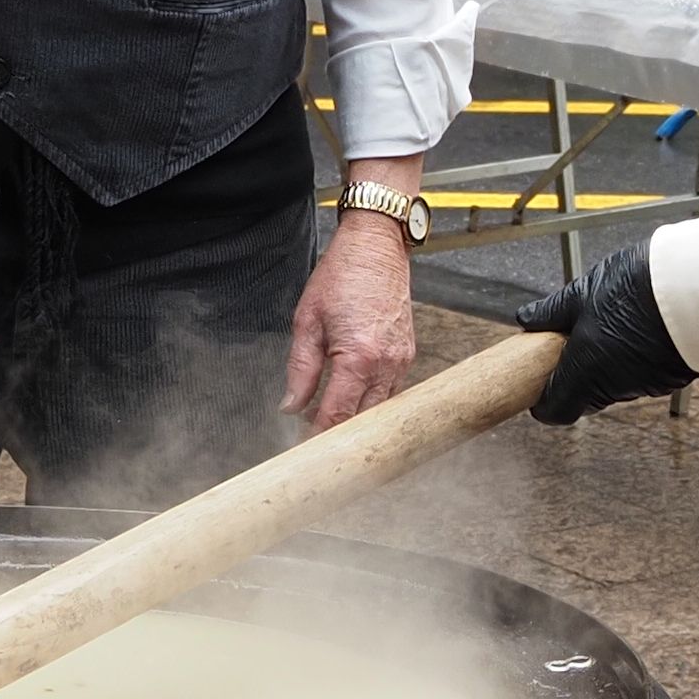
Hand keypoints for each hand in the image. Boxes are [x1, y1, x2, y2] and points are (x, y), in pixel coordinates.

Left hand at [286, 192, 419, 427]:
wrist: (377, 246)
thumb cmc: (341, 276)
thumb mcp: (307, 322)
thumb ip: (300, 369)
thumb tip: (291, 406)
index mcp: (359, 358)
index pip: (337, 415)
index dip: (317, 437)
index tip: (302, 452)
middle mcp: (387, 364)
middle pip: (362, 420)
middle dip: (337, 436)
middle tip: (312, 448)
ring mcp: (402, 361)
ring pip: (378, 410)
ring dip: (355, 420)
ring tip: (328, 427)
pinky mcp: (408, 354)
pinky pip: (390, 392)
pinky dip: (370, 402)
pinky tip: (351, 401)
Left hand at [519, 244, 697, 423]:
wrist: (694, 286)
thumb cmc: (636, 288)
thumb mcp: (582, 293)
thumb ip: (551, 312)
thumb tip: (528, 318)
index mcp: (584, 372)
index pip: (554, 411)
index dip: (544, 399)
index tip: (541, 379)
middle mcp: (613, 388)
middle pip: (585, 397)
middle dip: (577, 372)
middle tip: (576, 338)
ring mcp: (644, 386)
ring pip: (614, 385)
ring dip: (608, 362)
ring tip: (613, 323)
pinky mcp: (669, 378)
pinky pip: (642, 375)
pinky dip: (635, 358)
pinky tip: (640, 329)